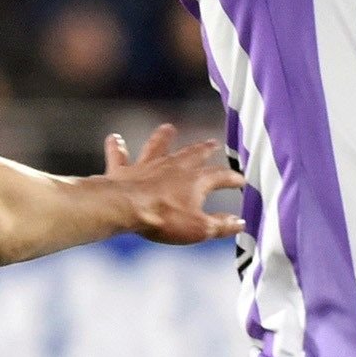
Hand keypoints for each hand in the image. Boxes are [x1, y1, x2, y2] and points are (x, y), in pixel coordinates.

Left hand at [106, 123, 245, 243]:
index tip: (241, 180)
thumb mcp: (199, 228)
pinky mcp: (123, 171)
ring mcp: (147, 166)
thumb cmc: (164, 218)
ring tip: (168, 128)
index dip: (233, 178)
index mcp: (195, 180)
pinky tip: (114, 138)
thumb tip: (240, 223)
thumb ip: (221, 225)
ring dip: (163, 137)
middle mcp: (173, 167)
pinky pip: (119, 156)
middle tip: (212, 142)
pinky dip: (117, 147)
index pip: (220, 176)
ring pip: (157, 147)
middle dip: (205, 149)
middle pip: (192, 154)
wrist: (125, 208)